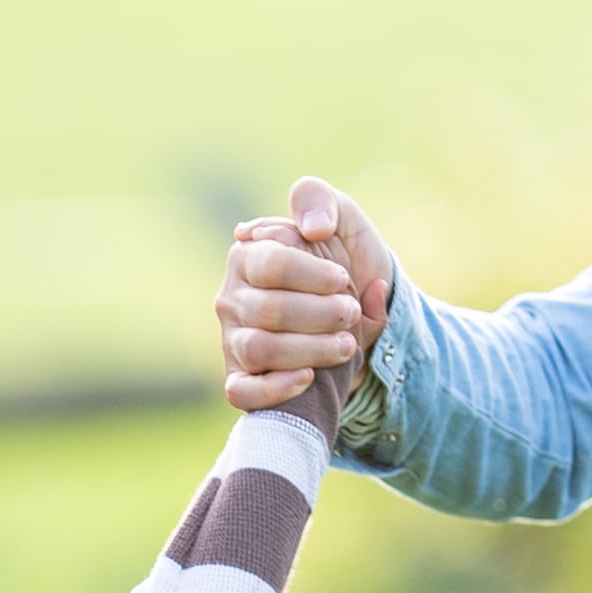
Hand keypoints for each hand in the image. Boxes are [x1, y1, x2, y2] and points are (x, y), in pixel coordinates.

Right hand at [217, 174, 399, 411]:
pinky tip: (307, 379)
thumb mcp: (342, 218)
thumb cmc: (344, 262)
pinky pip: (240, 391)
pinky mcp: (240, 377)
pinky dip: (274, 388)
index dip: (312, 275)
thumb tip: (312, 228)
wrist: (359, 314)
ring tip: (345, 346)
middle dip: (319, 314)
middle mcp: (232, 298)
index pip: (270, 264)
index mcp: (248, 255)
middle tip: (349, 313)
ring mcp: (233, 339)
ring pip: (257, 350)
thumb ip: (321, 201)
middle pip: (268, 310)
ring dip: (308, 350)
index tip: (342, 279)